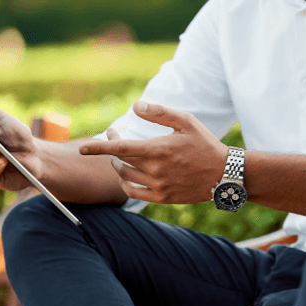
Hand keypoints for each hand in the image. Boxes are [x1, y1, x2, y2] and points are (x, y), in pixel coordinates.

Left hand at [79, 101, 228, 203]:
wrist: (223, 174)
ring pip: (125, 177)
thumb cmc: (205, 144)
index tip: (82, 148)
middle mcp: (155, 170)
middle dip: (112, 149)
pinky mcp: (162, 198)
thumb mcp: (186, 121)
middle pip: (120, 161)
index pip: (120, 148)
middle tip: (116, 136)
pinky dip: (125, 184)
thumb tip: (135, 106)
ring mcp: (158, 186)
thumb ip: (159, 113)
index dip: (98, 147)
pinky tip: (126, 175)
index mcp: (157, 150)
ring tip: (122, 155)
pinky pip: (133, 193)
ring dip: (118, 165)